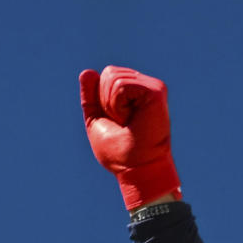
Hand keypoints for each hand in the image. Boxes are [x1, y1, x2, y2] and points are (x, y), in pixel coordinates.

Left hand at [79, 66, 181, 209]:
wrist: (135, 170)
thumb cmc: (119, 153)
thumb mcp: (96, 121)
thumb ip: (90, 98)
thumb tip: (86, 72)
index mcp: (134, 92)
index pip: (106, 76)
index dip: (102, 100)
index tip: (117, 123)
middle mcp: (145, 86)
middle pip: (109, 73)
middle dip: (106, 101)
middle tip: (123, 124)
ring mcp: (153, 87)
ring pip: (113, 77)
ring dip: (112, 106)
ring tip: (128, 123)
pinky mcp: (156, 91)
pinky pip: (121, 85)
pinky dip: (118, 105)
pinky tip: (131, 119)